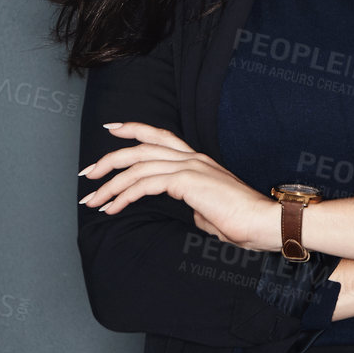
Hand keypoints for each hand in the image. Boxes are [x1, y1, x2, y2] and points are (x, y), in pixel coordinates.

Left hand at [79, 122, 276, 248]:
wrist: (265, 223)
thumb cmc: (244, 222)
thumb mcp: (209, 209)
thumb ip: (193, 203)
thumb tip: (185, 209)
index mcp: (198, 160)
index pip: (160, 136)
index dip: (134, 129)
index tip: (112, 129)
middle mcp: (192, 158)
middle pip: (141, 146)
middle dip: (110, 158)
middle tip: (88, 173)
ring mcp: (190, 167)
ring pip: (137, 166)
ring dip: (110, 183)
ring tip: (92, 200)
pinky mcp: (187, 181)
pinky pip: (145, 184)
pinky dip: (124, 196)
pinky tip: (113, 208)